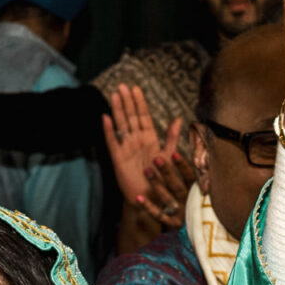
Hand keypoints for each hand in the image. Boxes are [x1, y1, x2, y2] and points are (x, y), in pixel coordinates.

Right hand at [102, 84, 187, 226]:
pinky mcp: (118, 159)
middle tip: (122, 85)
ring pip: (121, 125)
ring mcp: (126, 148)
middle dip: (127, 101)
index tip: (135, 88)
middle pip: (130, 117)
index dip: (139, 102)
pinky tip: (106, 118)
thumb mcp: (169, 156)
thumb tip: (178, 118)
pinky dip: (109, 131)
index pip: (143, 116)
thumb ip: (171, 137)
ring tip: (114, 95)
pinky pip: (112, 142)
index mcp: (149, 138)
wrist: (151, 199)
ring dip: (117, 110)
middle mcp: (136, 140)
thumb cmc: (160, 178)